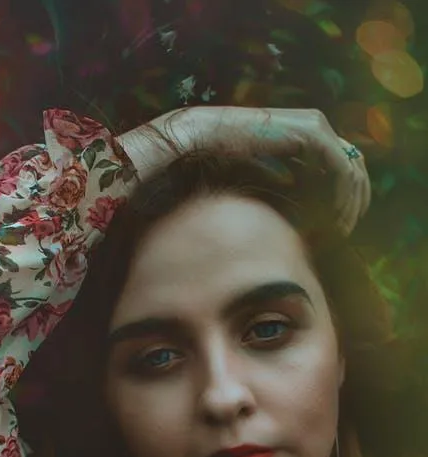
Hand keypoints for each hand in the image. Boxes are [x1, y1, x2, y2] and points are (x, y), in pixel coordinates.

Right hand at [119, 106, 370, 236]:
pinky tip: (333, 217)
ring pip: (351, 168)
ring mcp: (313, 128)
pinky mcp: (310, 133)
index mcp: (302, 141)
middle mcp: (313, 130)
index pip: (340, 171)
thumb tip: (298, 226)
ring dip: (349, 202)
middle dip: (354, 203)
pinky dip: (341, 194)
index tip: (339, 232)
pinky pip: (339, 167)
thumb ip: (282, 197)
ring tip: (340, 230)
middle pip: (353, 168)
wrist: (198, 144)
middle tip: (346, 233)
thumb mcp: (259, 189)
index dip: (345, 202)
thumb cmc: (218, 167)